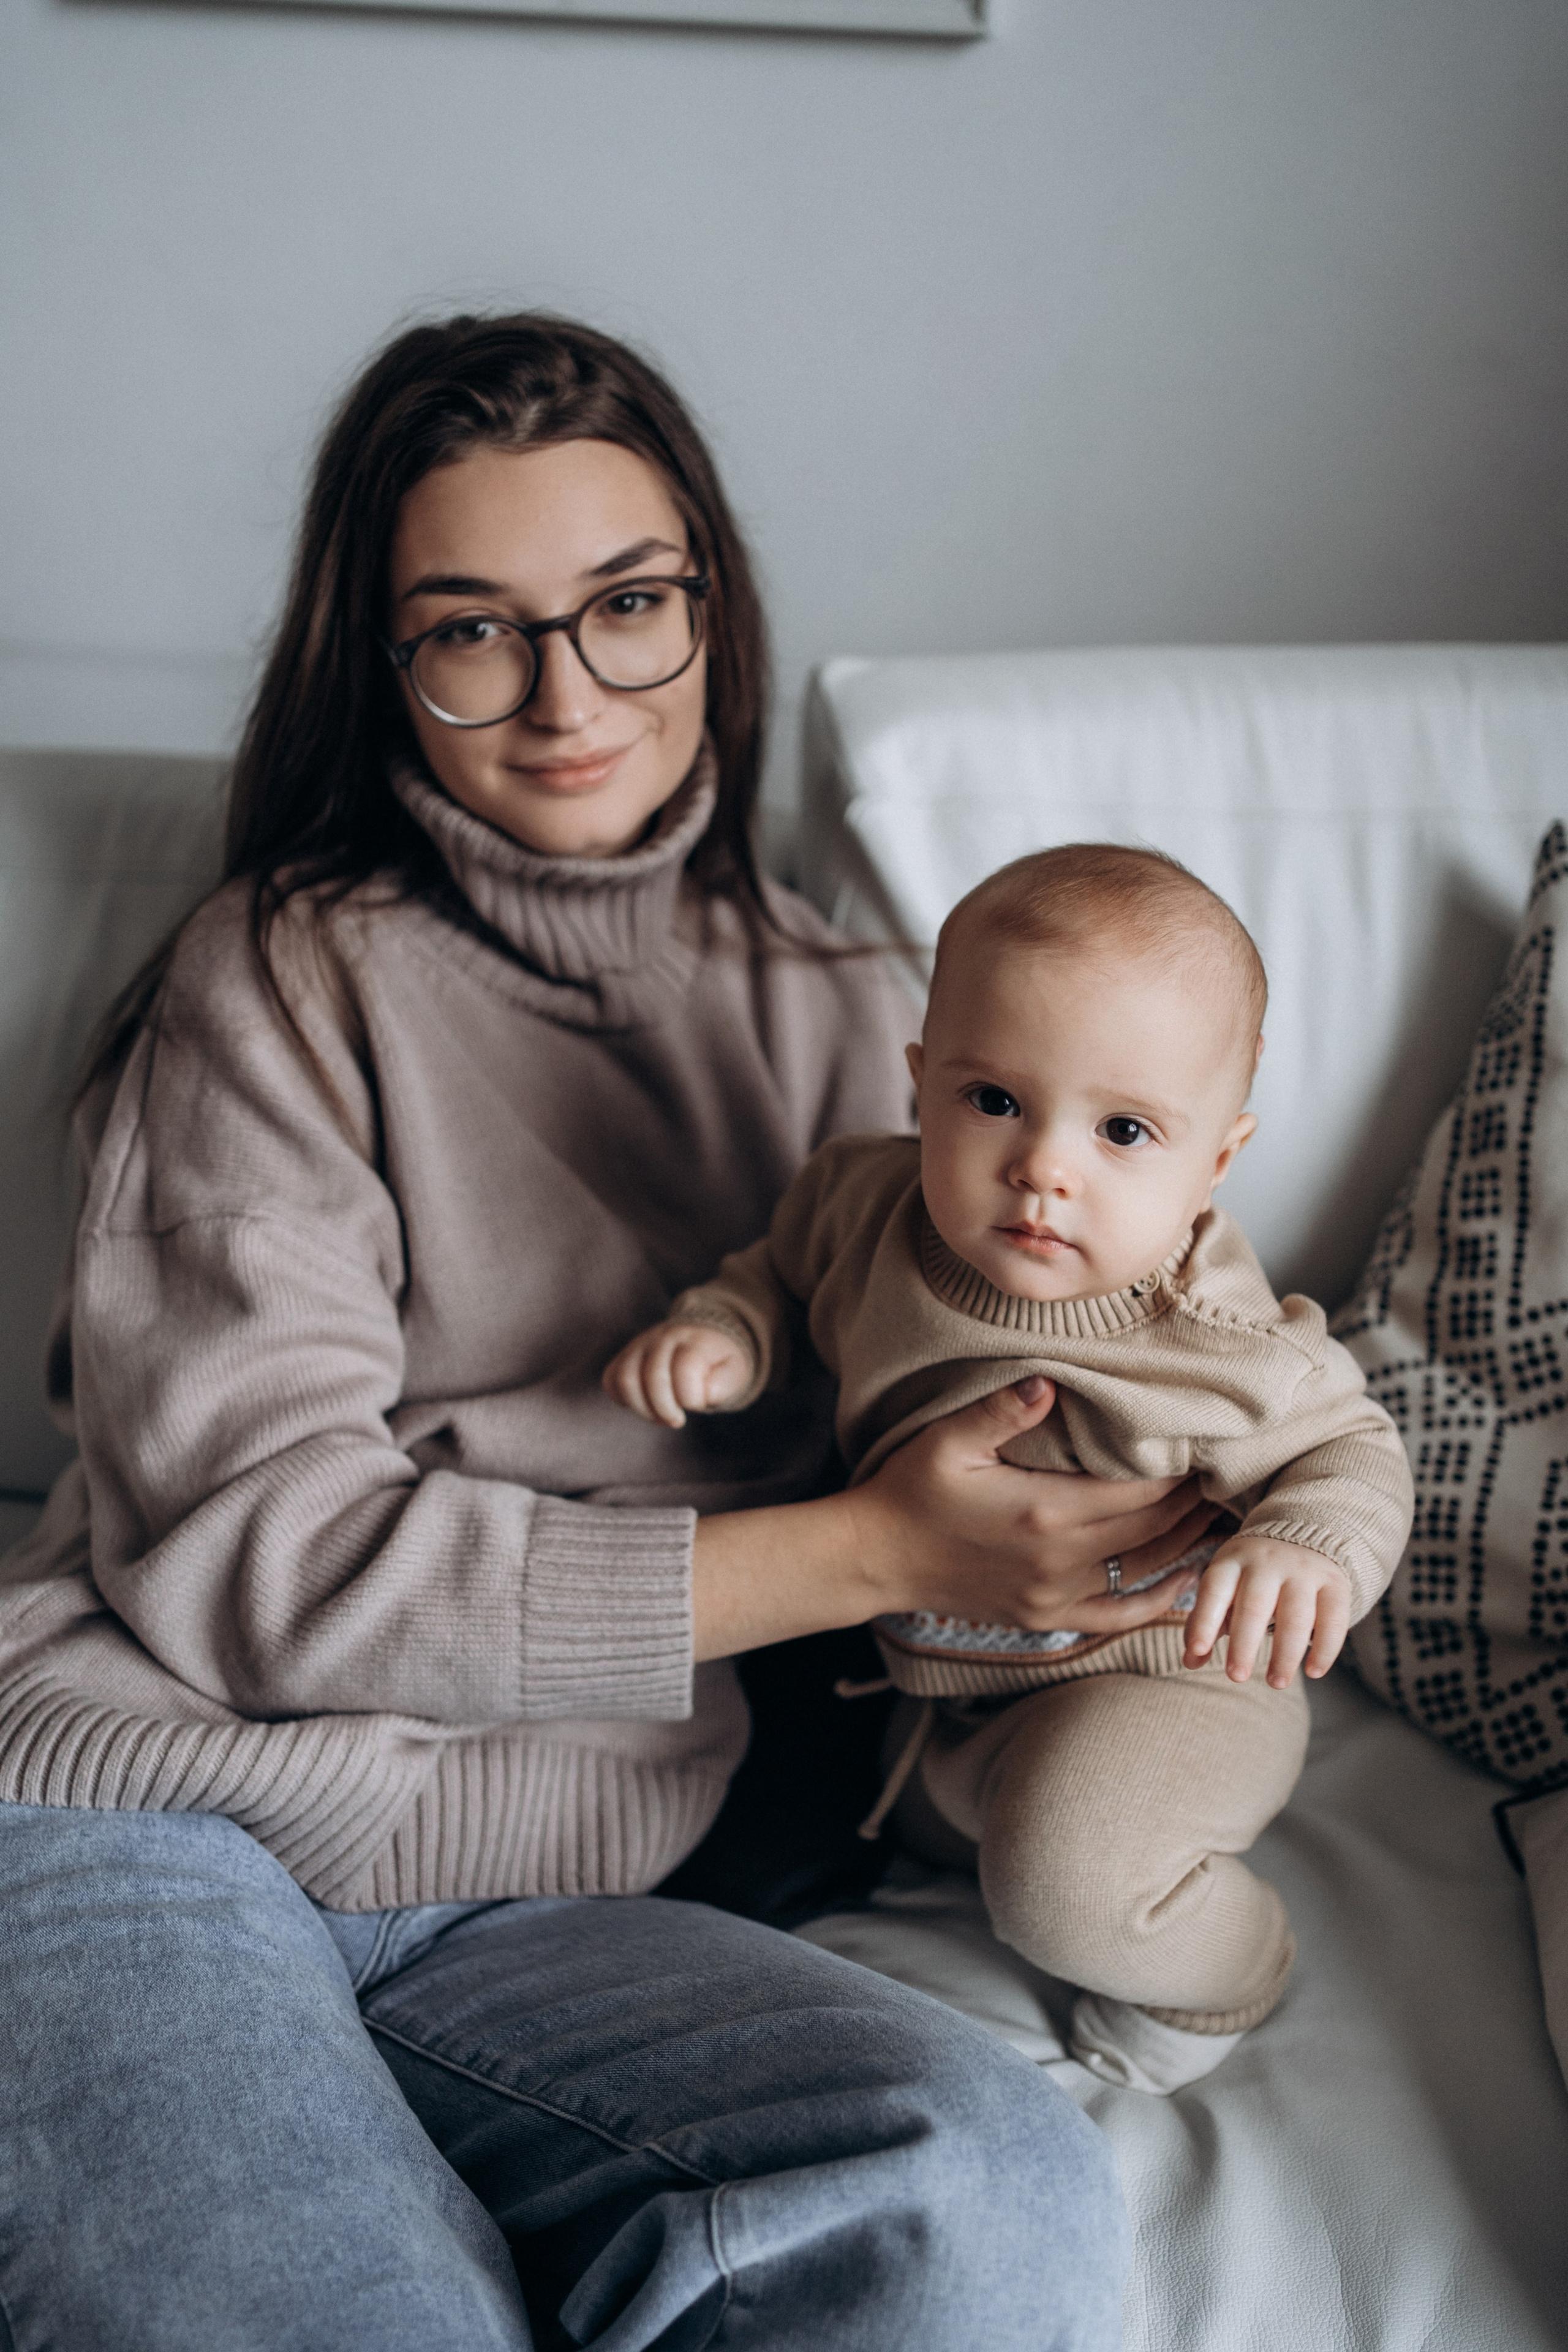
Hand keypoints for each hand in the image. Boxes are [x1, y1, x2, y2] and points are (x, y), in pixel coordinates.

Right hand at [603, 1321, 752, 1427]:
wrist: (702, 1339)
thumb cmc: (719, 1363)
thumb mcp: (735, 1372)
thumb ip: (724, 1384)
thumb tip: (704, 1394)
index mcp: (695, 1340)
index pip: (685, 1370)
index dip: (692, 1398)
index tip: (700, 1404)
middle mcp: (664, 1337)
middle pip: (652, 1377)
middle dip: (665, 1409)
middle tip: (677, 1420)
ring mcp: (641, 1344)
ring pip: (625, 1379)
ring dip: (642, 1408)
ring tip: (660, 1416)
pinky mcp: (625, 1355)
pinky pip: (611, 1379)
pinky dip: (623, 1399)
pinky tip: (645, 1404)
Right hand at [848, 1376, 1216, 1633]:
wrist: (877, 1558)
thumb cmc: (911, 1490)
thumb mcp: (947, 1440)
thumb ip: (1002, 1411)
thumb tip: (1050, 1382)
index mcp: (1045, 1510)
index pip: (1139, 1488)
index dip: (1180, 1469)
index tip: (1206, 1443)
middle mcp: (1060, 1559)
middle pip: (1154, 1528)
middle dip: (1195, 1500)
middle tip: (1225, 1472)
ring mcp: (1056, 1595)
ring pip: (1147, 1571)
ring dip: (1189, 1543)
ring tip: (1220, 1515)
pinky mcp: (1047, 1618)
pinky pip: (1119, 1616)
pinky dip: (1160, 1603)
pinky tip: (1186, 1582)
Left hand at [1182, 1536, 1351, 1686]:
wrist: (1304, 1534)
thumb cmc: (1252, 1576)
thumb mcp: (1225, 1588)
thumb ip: (1205, 1623)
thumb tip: (1190, 1662)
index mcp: (1232, 1561)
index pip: (1213, 1590)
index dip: (1204, 1620)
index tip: (1197, 1652)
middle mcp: (1267, 1562)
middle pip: (1254, 1605)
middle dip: (1243, 1645)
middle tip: (1235, 1677)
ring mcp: (1304, 1570)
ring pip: (1296, 1616)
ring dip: (1285, 1654)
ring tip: (1276, 1683)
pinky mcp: (1335, 1583)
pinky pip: (1333, 1619)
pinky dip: (1324, 1648)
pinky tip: (1313, 1672)